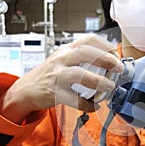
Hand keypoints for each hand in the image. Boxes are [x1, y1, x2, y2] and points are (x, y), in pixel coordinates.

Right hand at [0, 34, 123, 123]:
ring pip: (79, 75)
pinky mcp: (55, 93)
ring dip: (98, 81)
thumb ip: (81, 58)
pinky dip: (87, 104)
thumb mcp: (62, 59)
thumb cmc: (48, 74)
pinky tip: (95, 106)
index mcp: (66, 50)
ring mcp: (57, 76)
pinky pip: (74, 99)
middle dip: (105, 59)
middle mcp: (62, 60)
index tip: (116, 53)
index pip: (88, 39)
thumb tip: (108, 62)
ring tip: (109, 86)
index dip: (105, 45)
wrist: (26, 89)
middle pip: (85, 53)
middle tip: (118, 68)